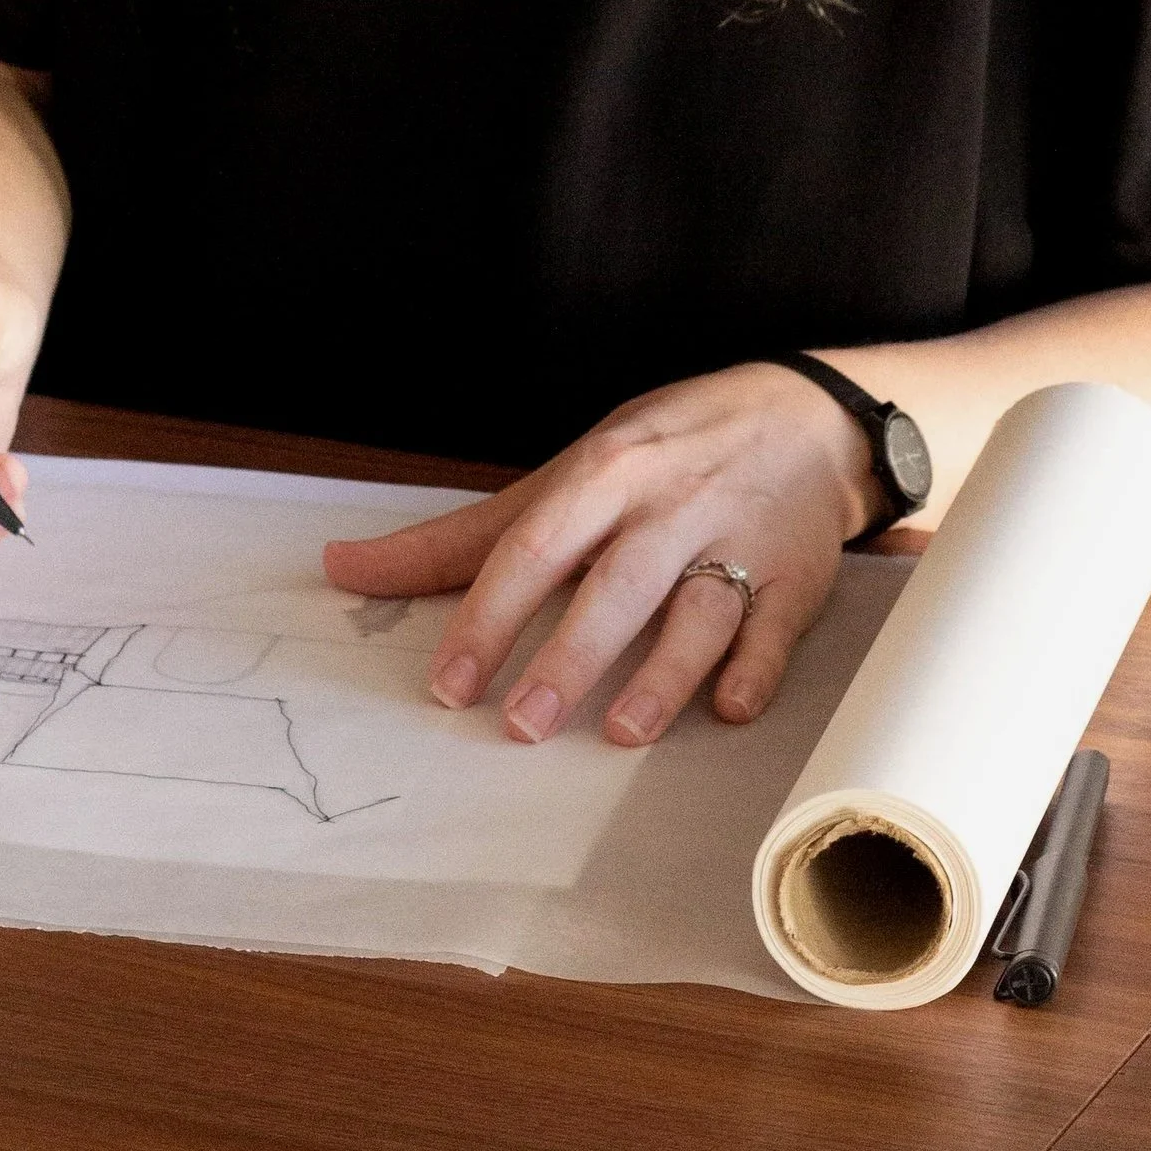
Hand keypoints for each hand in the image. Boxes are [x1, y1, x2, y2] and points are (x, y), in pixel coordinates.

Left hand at [322, 363, 878, 744]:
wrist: (805, 417)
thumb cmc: (664, 453)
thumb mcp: (566, 474)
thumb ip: (460, 537)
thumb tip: (344, 570)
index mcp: (604, 473)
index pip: (533, 546)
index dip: (488, 615)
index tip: (450, 683)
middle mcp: (669, 506)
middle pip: (616, 585)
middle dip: (569, 656)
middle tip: (521, 727)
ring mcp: (739, 542)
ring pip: (701, 611)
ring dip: (664, 675)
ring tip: (622, 733)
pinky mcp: (798, 578)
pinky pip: (775, 629)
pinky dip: (755, 671)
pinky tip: (729, 710)